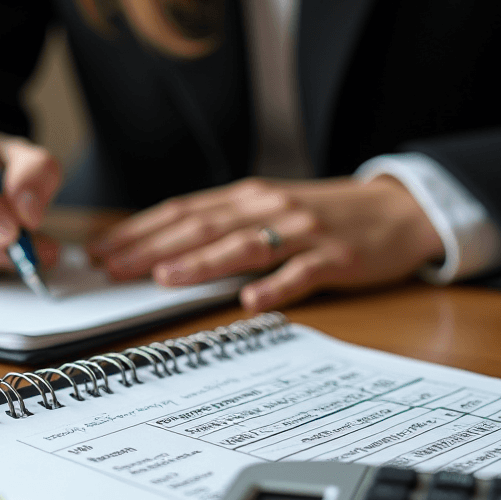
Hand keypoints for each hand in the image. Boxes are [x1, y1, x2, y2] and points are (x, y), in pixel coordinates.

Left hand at [89, 176, 444, 311]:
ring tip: (163, 278)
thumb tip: (165, 251)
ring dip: (201, 262)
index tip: (103, 249)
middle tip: (113, 269)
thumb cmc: (323, 215)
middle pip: (202, 227)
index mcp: (248, 198)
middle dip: (152, 247)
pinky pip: (303, 272)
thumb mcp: (269, 210)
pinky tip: (251, 301)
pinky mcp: (337, 257)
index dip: (139, 230)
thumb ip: (225, 226)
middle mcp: (269, 208)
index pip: (183, 211)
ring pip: (244, 245)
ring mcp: (304, 231)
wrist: (398, 211)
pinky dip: (277, 286)